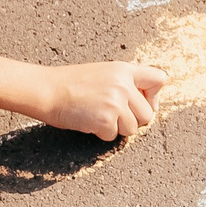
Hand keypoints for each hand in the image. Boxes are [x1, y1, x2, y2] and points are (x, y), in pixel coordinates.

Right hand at [40, 61, 168, 139]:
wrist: (46, 90)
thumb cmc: (69, 83)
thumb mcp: (102, 73)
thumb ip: (124, 83)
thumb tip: (145, 103)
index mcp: (124, 70)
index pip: (159, 79)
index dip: (153, 96)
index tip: (141, 103)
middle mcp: (124, 85)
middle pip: (148, 114)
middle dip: (133, 120)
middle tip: (114, 117)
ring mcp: (116, 103)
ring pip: (133, 129)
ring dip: (117, 128)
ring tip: (98, 116)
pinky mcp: (106, 120)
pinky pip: (113, 136)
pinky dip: (101, 134)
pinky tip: (88, 121)